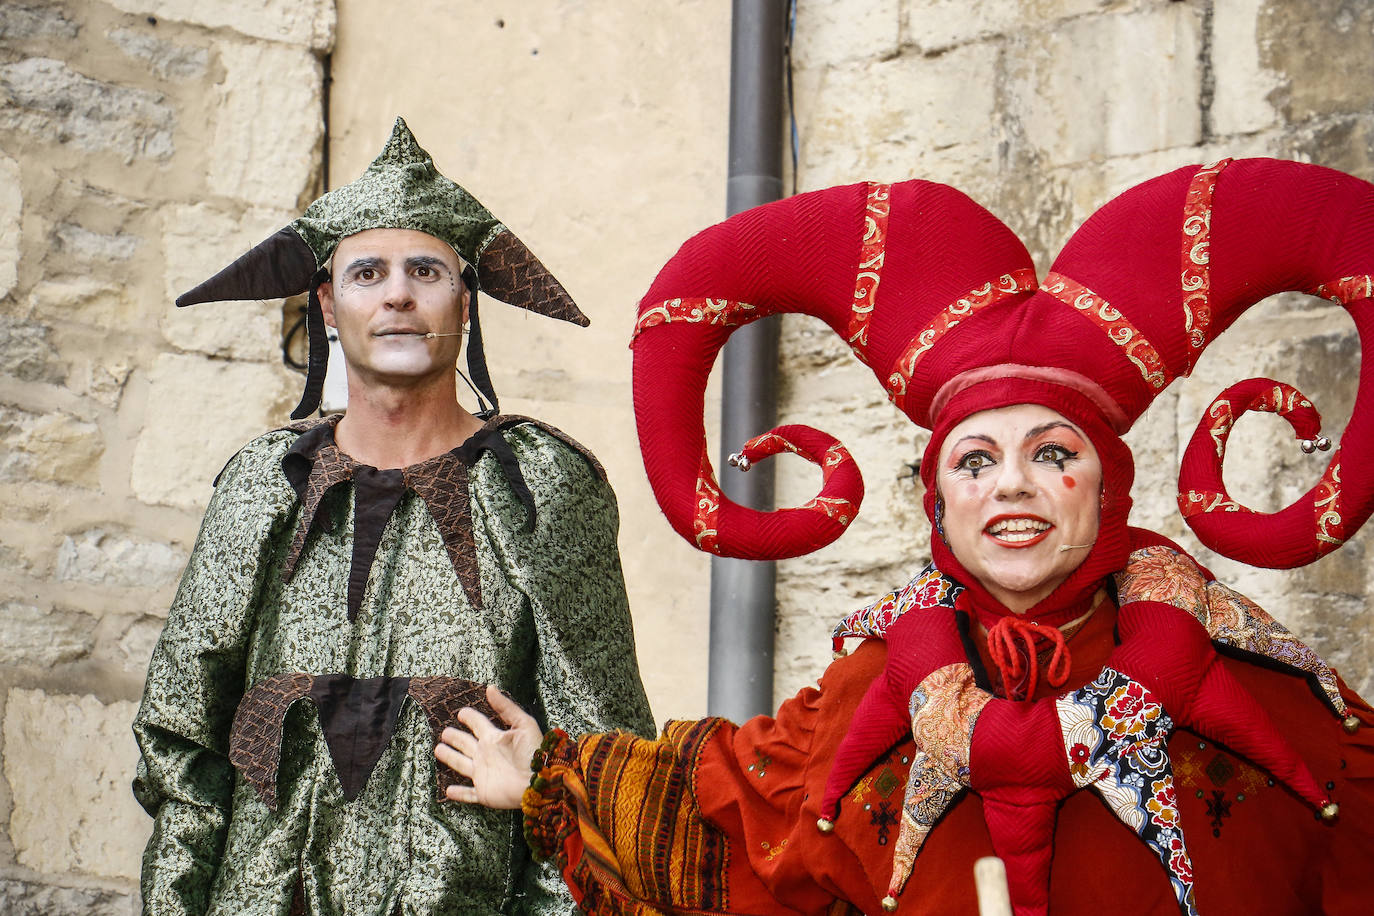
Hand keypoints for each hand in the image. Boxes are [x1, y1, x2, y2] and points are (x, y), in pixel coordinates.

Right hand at [434, 685, 543, 808]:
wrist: (539, 782)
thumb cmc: (534, 753)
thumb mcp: (524, 724)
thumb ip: (506, 707)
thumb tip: (490, 688)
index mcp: (495, 738)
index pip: (478, 724)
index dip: (469, 717)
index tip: (461, 712)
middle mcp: (486, 755)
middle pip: (466, 743)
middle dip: (455, 737)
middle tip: (445, 732)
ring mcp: (484, 774)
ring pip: (461, 765)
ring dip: (450, 758)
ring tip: (438, 750)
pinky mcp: (484, 793)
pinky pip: (468, 794)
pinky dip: (458, 794)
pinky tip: (448, 791)